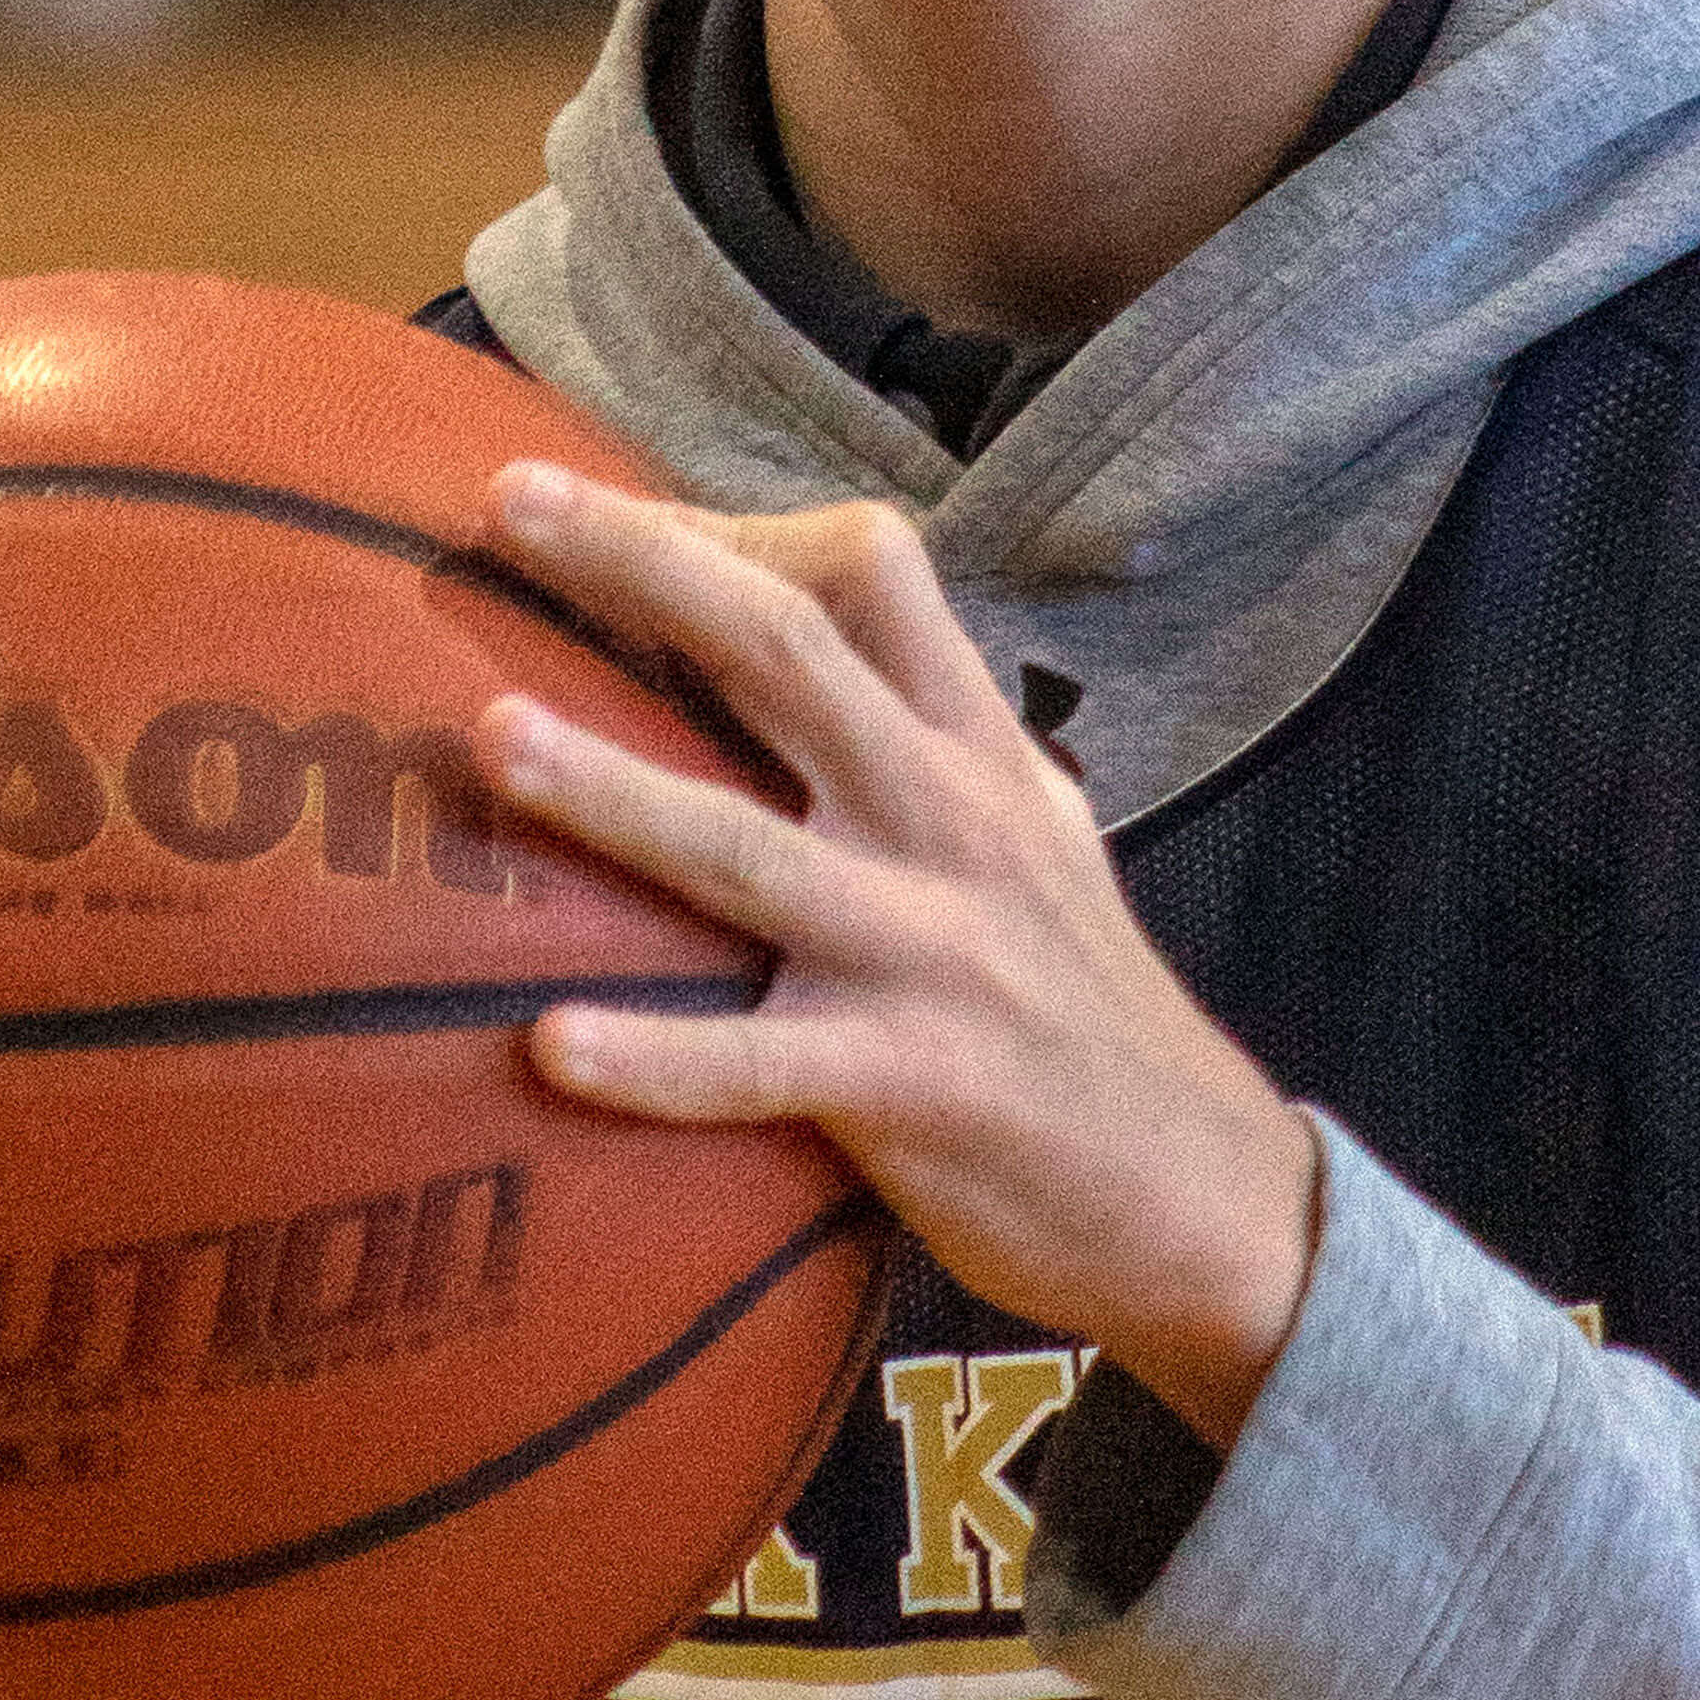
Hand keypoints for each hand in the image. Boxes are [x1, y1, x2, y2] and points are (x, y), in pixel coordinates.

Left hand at [469, 461, 1321, 1449]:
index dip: (735, 520)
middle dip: (645, 565)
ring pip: (746, 850)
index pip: (871, 571)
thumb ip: (932, 741)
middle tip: (510, 504)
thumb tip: (808, 656)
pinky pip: (757, 1067)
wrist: (1206, 1195)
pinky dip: (655, 1059)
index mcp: (979, 750)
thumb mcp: (1038, 831)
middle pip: (786, 652)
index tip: (609, 511)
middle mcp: (951, 823)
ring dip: (614, 789)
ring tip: (493, 735)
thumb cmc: (1084, 1007)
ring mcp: (927, 952)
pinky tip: (550, 1048)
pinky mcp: (908, 1087)